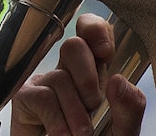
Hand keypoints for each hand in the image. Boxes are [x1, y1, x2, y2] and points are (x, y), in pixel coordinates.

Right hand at [11, 13, 145, 135]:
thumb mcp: (122, 129)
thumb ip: (129, 107)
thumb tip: (119, 80)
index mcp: (96, 70)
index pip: (92, 32)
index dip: (95, 30)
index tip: (105, 52)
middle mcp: (69, 71)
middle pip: (73, 45)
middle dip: (87, 76)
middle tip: (94, 105)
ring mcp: (45, 83)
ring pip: (60, 77)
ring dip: (75, 110)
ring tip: (82, 134)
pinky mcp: (26, 99)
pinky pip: (41, 97)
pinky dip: (56, 119)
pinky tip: (63, 135)